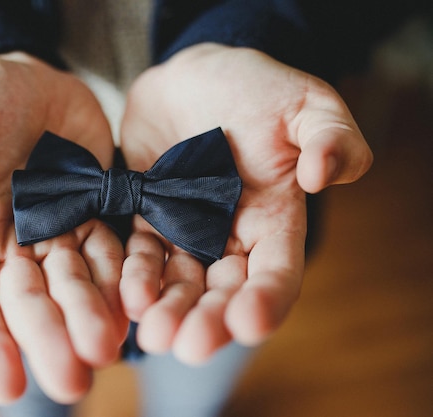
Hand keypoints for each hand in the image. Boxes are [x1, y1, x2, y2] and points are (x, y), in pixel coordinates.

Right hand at [0, 52, 126, 403]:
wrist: (29, 80)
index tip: (6, 387)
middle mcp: (12, 243)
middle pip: (30, 302)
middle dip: (50, 340)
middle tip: (74, 380)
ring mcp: (57, 230)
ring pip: (75, 283)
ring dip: (90, 317)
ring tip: (108, 349)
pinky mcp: (95, 212)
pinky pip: (109, 250)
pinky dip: (120, 277)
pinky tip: (134, 304)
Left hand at [119, 43, 372, 361]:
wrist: (194, 77)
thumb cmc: (255, 88)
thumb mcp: (306, 105)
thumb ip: (330, 138)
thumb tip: (323, 175)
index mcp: (276, 218)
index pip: (277, 271)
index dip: (267, 299)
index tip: (249, 323)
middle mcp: (232, 236)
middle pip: (223, 291)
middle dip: (208, 320)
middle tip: (189, 346)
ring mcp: (187, 230)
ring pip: (180, 282)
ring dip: (168, 310)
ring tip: (153, 335)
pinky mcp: (149, 217)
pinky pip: (142, 254)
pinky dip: (136, 277)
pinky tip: (128, 297)